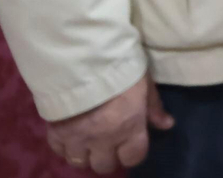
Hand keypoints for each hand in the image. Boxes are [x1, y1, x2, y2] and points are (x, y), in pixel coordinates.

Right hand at [46, 73, 172, 172]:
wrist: (81, 57)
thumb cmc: (119, 67)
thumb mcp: (144, 83)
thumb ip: (153, 107)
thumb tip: (167, 125)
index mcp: (129, 128)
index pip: (133, 158)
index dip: (132, 153)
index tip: (130, 144)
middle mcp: (103, 139)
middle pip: (104, 166)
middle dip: (108, 156)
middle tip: (108, 142)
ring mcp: (77, 138)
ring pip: (79, 162)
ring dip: (85, 153)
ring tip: (88, 139)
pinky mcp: (55, 132)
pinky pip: (58, 151)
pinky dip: (65, 146)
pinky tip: (71, 134)